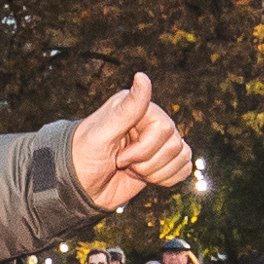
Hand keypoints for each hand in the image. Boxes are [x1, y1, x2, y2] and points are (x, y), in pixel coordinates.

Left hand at [69, 71, 196, 210]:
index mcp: (138, 108)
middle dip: (147, 163)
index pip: (164, 128)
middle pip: (174, 145)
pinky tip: (145, 177)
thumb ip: (127, 109)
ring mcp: (158, 142)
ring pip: (181, 157)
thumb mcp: (101, 134)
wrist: (79, 186)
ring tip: (132, 170)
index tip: (118, 157)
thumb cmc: (83, 158)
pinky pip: (184, 168)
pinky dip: (166, 179)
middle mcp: (151, 121)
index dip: (143, 149)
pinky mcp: (163, 160)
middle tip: (122, 163)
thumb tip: (142, 76)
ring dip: (155, 172)